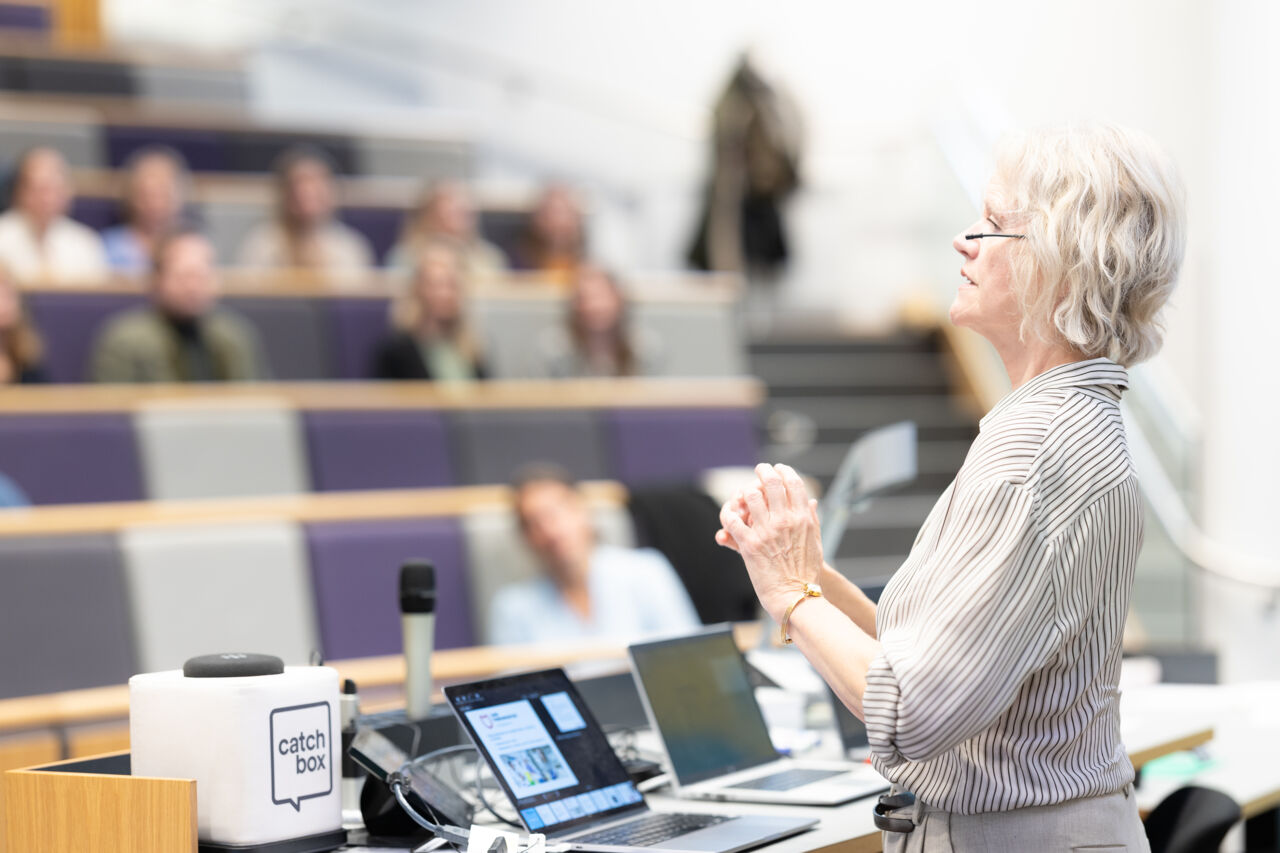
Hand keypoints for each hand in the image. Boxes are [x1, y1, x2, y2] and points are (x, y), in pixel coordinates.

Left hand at [717, 463, 824, 621]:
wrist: (796, 597)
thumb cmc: (807, 572)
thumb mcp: (815, 542)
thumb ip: (811, 519)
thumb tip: (812, 501)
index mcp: (803, 518)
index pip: (794, 483)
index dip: (784, 471)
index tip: (778, 468)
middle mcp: (785, 521)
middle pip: (771, 483)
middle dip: (763, 471)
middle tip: (760, 469)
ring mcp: (766, 532)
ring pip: (750, 496)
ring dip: (745, 493)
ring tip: (743, 494)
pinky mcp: (749, 545)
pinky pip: (733, 521)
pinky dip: (729, 515)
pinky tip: (731, 516)